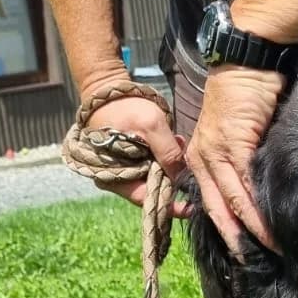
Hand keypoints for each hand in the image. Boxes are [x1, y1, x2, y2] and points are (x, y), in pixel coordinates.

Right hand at [80, 70, 189, 216]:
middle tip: (187, 162)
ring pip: (155, 177)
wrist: (107, 90)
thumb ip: (168, 152)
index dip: (169, 205)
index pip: (145, 200)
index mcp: (115, 177)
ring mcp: (125, 168)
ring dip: (171, 165)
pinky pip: (152, 164)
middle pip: (152, 190)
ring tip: (180, 145)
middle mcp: (118, 178)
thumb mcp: (151, 125)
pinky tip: (174, 142)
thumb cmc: (125, 107)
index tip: (190, 208)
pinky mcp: (132, 158)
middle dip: (173, 179)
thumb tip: (181, 175)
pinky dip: (165, 156)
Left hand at [185, 64, 282, 253]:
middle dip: (237, 239)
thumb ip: (245, 161)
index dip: (226, 230)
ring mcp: (215, 151)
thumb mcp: (240, 133)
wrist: (249, 59)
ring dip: (253, 228)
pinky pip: (245, 184)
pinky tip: (272, 223)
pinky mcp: (233, 144)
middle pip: (217, 208)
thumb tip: (261, 191)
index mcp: (199, 157)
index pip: (210, 202)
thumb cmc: (249, 93)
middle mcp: (201, 157)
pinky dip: (258, 207)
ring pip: (232, 201)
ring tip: (273, 249)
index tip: (242, 252)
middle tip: (254, 263)